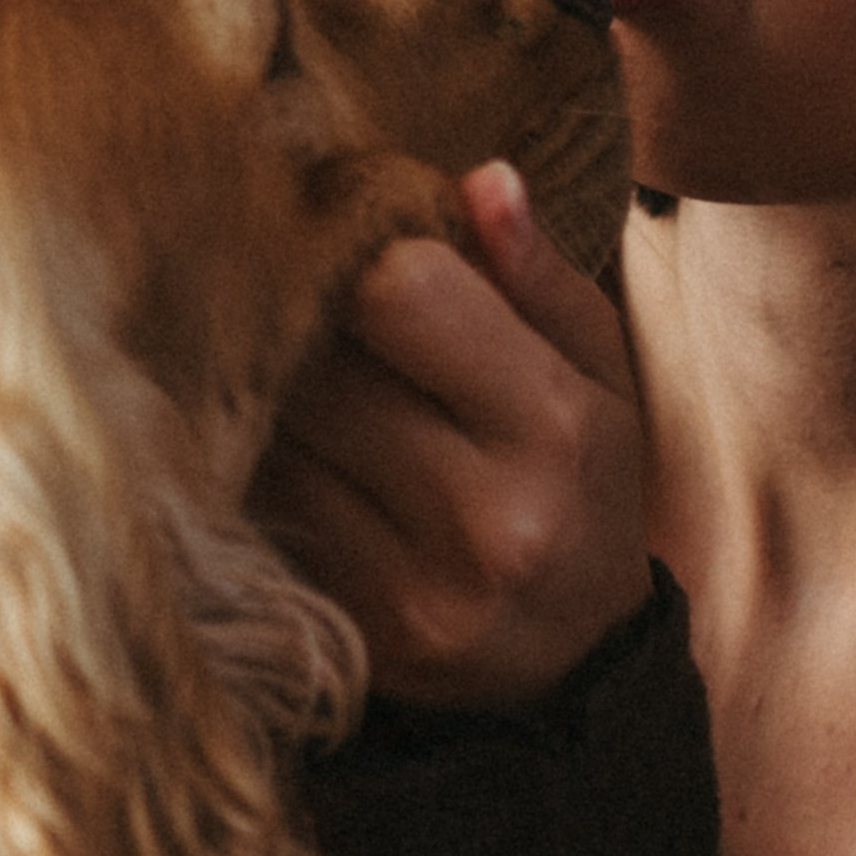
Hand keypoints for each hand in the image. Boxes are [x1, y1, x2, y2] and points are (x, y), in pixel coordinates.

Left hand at [254, 161, 651, 709]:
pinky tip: (288, 452)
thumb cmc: (581, 489)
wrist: (571, 676)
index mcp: (550, 428)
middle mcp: (482, 515)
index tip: (359, 242)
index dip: (364, 249)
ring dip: (268, 391)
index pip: (401, 290)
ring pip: (273, 433)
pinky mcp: (342, 631)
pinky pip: (257, 508)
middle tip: (305, 300)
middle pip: (318, 360)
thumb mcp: (597, 377)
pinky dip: (260, 466)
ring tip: (299, 376)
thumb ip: (538, 277)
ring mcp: (403, 588)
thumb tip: (479, 179)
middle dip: (303, 316)